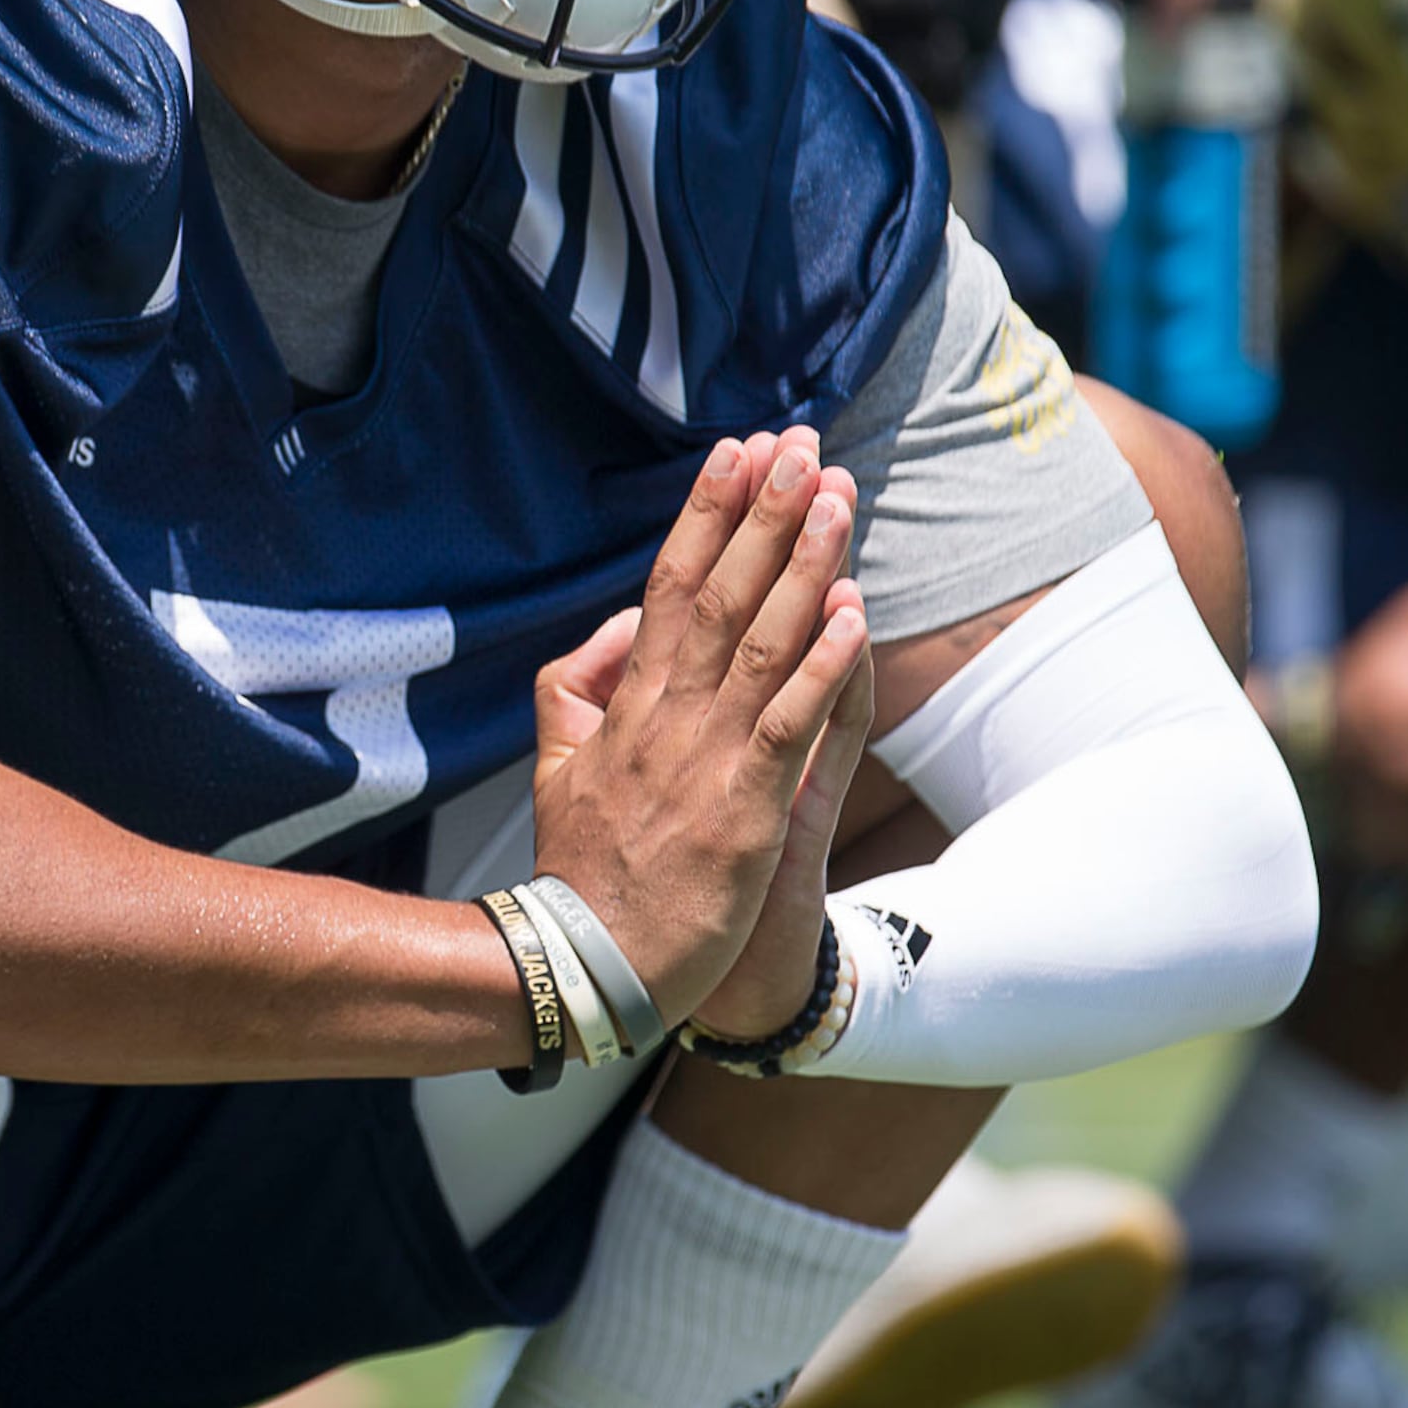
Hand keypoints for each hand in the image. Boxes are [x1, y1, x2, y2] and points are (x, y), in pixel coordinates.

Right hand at [527, 428, 871, 1026]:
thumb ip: (577, 689)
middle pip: (722, 594)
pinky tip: (850, 612)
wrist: (587, 963)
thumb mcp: (556, 766)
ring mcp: (707, 759)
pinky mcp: (745, 807)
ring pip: (762, 642)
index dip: (705, 515)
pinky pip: (789, 722)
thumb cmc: (583, 870)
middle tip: (799, 444)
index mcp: (628, 704)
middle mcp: (668, 716)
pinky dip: (821, 666)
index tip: (735, 451)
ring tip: (834, 497)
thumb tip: (615, 629)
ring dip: (801, 565)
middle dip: (762, 514)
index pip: (669, 585)